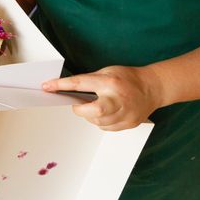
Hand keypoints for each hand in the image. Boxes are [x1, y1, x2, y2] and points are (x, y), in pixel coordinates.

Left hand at [42, 65, 162, 130]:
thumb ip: (89, 81)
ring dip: (90, 116)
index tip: (47, 87)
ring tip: (96, 105)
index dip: (61, 86)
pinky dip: (100, 121)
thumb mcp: (106, 71)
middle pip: (92, 112)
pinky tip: (105, 112)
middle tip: (77, 104)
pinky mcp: (129, 124)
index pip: (80, 84)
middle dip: (80, 109)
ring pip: (97, 122)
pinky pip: (106, 127)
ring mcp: (125, 114)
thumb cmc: (127, 77)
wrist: (153, 87)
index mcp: (109, 82)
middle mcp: (118, 99)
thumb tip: (67, 90)